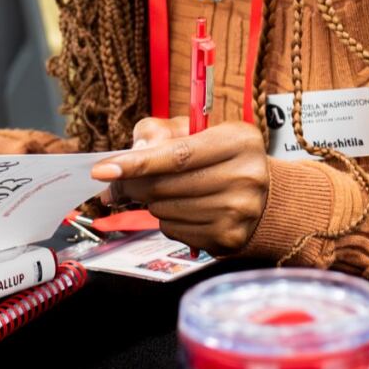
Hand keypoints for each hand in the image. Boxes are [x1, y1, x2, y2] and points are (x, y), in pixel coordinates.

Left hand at [90, 118, 267, 255]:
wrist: (264, 195)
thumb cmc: (220, 157)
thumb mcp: (194, 130)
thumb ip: (158, 133)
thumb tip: (130, 156)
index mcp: (239, 140)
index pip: (179, 155)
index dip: (137, 164)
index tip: (104, 170)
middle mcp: (245, 176)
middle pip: (166, 186)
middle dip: (133, 185)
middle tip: (119, 182)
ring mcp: (239, 211)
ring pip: (166, 211)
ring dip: (152, 203)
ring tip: (165, 192)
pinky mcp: (229, 238)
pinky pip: (175, 232)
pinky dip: (168, 221)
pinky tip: (182, 208)